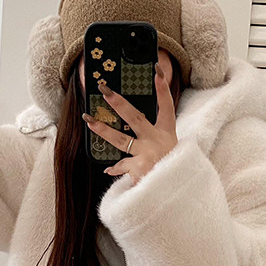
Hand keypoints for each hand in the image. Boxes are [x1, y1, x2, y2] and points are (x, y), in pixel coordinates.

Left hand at [82, 64, 177, 186]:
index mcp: (168, 134)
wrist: (177, 195)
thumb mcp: (173, 153)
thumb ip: (157, 143)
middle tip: (105, 90)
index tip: (157, 69)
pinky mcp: (138, 169)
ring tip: (88, 119)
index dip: (162, 87)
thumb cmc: (174, 172)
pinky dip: (115, 169)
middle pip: (135, 117)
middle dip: (119, 102)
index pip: (167, 105)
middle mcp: (157, 141)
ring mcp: (147, 154)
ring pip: (120, 139)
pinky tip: (108, 169)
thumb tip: (138, 132)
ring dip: (102, 128)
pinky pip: (121, 166)